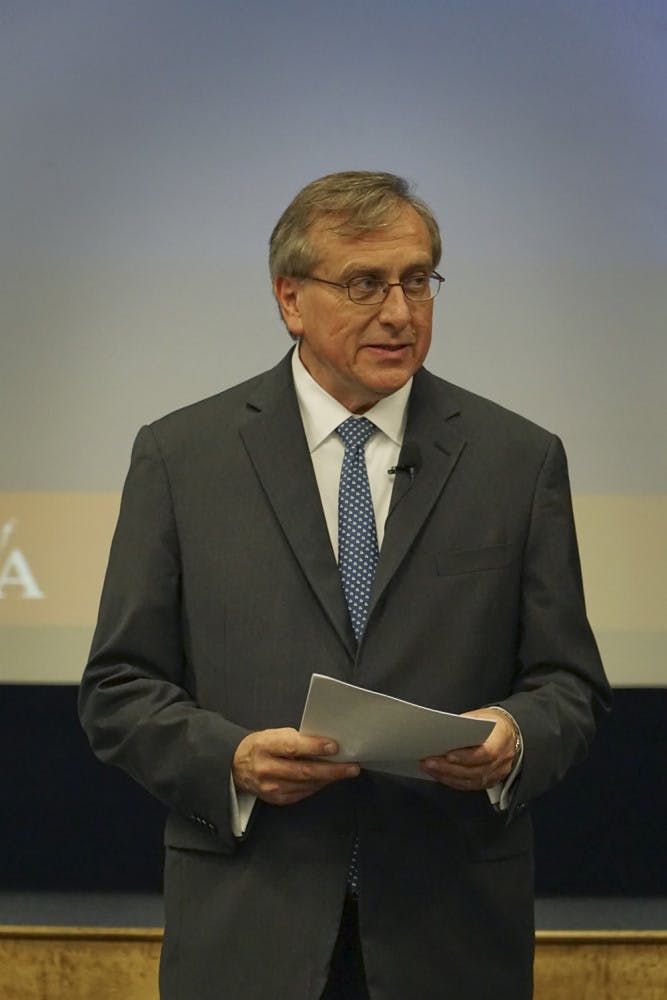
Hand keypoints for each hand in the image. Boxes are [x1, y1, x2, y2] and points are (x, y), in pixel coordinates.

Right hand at [232, 727, 359, 804]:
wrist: (236, 766)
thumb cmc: (260, 746)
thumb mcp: (273, 734)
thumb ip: (296, 738)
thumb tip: (324, 743)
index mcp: (265, 746)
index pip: (293, 747)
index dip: (315, 747)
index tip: (334, 746)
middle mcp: (267, 768)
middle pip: (304, 771)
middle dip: (332, 769)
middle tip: (351, 766)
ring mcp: (272, 787)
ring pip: (307, 784)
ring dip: (329, 778)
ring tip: (345, 771)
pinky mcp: (277, 799)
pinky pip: (304, 792)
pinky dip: (318, 785)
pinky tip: (328, 779)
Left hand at [419, 707, 517, 791]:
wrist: (508, 732)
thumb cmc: (492, 723)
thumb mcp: (479, 716)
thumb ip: (463, 725)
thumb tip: (440, 732)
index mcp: (502, 739)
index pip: (486, 752)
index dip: (467, 757)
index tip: (448, 755)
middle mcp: (502, 759)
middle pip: (475, 770)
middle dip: (449, 768)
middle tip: (429, 762)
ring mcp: (497, 773)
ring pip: (471, 781)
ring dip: (447, 776)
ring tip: (430, 768)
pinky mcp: (490, 781)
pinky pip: (470, 785)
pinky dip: (453, 781)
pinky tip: (439, 775)